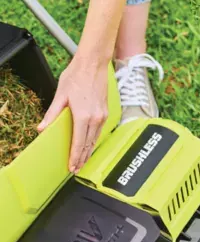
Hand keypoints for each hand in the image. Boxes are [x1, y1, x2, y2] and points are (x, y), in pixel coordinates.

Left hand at [38, 57, 108, 172]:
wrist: (93, 64)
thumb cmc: (77, 76)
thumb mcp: (60, 95)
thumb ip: (52, 114)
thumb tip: (42, 128)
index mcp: (83, 115)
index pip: (79, 142)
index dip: (75, 157)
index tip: (72, 166)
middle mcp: (95, 118)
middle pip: (88, 145)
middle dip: (82, 159)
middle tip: (76, 169)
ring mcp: (102, 116)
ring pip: (95, 140)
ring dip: (89, 152)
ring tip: (83, 162)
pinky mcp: (105, 113)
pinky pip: (99, 132)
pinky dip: (93, 142)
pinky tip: (89, 146)